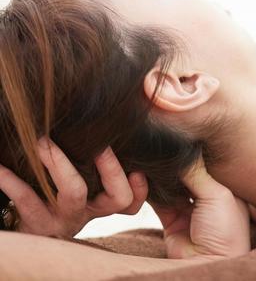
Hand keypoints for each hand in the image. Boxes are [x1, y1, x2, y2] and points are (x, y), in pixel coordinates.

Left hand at [0, 137, 148, 237]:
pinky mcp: (36, 222)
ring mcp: (63, 218)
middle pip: (117, 197)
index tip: (138, 169)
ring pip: (74, 192)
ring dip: (61, 163)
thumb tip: (102, 128)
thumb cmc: (56, 199)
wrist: (28, 229)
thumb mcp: (81, 190)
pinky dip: (12, 180)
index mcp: (101, 204)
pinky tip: (0, 166)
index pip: (130, 202)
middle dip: (111, 167)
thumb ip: (94, 169)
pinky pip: (27, 199)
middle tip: (100, 143)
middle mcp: (88, 212)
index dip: (140, 189)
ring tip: (43, 141)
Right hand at [149, 155, 250, 260]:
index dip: (192, 156)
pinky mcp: (172, 222)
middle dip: (173, 166)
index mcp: (224, 191)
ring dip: (160, 177)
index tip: (177, 140)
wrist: (210, 265)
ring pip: (171, 187)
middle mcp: (206, 200)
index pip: (205, 167)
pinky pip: (159, 202)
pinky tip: (143, 176)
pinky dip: (150, 191)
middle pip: (186, 176)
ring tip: (149, 160)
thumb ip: (197, 172)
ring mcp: (189, 211)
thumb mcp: (217, 195)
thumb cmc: (225, 231)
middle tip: (159, 148)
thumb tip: (183, 148)